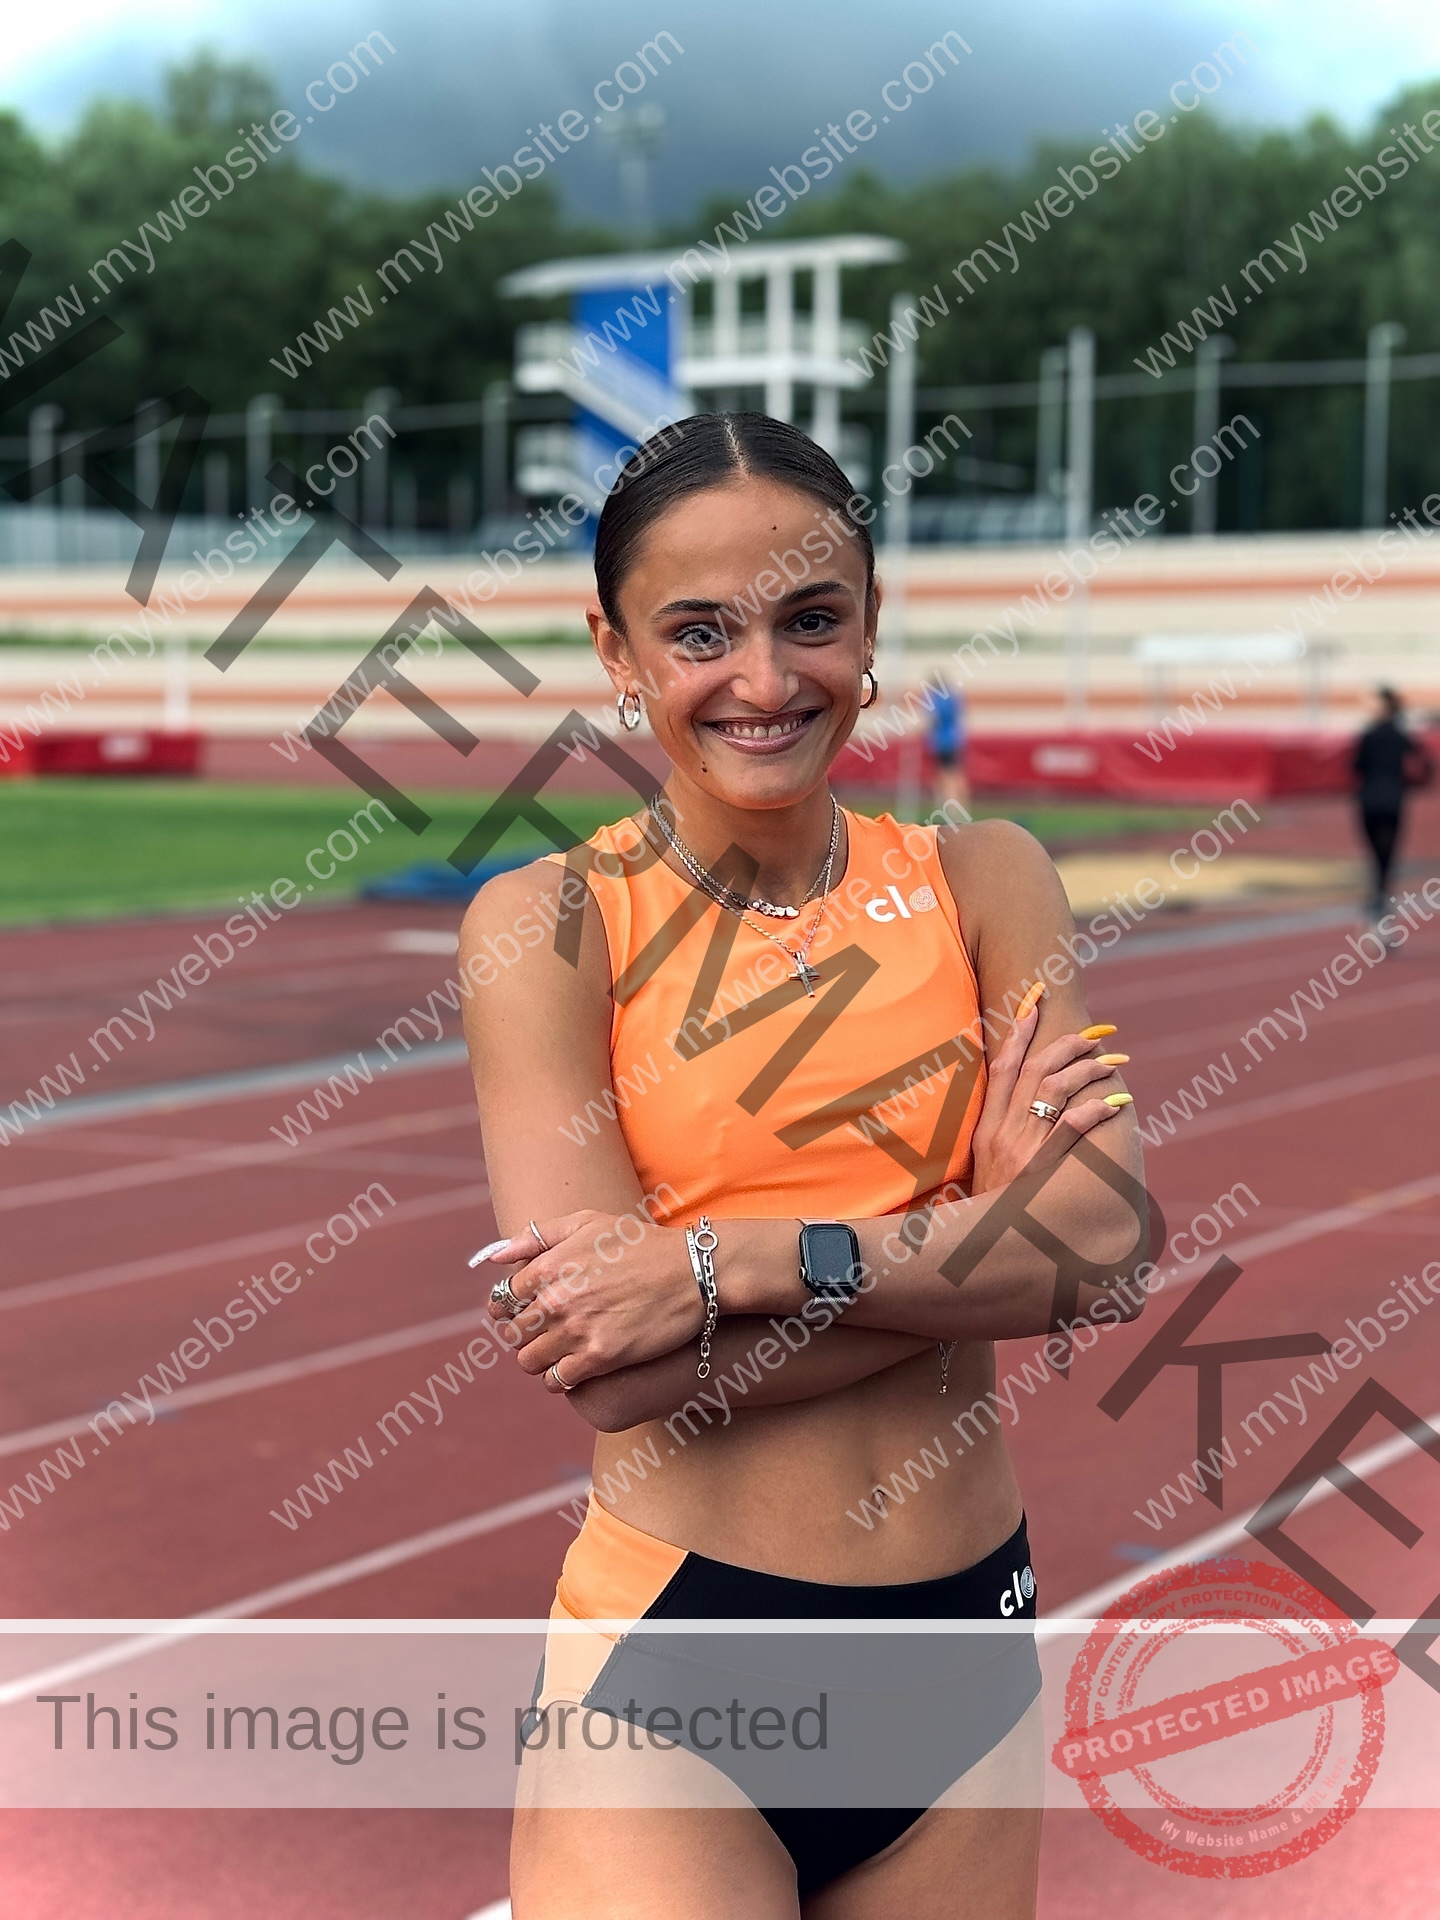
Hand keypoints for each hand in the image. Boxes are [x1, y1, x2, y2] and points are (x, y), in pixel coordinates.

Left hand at [480, 1210, 703, 1391]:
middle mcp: (556, 1300)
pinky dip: (557, 1380)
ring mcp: (577, 1330)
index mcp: (549, 1266)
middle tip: (544, 1334)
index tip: (524, 1312)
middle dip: (524, 1335)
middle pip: (513, 1333)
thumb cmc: (641, 1244)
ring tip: (556, 1353)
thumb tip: (495, 1257)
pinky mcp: (600, 1358)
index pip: (503, 1299)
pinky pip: (557, 1381)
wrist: (693, 1272)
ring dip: (537, 1360)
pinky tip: (571, 1371)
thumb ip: (537, 1237)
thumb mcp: (587, 1223)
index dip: (510, 1307)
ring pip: (529, 1361)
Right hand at [969, 1000, 1129, 1194]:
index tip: (1035, 1003)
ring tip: (1112, 1063)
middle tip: (1094, 1034)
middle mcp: (1002, 1130)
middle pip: (1034, 1070)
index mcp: (985, 1126)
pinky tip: (1114, 1102)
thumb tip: (1025, 1109)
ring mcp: (1022, 1148)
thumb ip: (1001, 1135)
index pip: (1001, 1066)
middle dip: (1066, 1045)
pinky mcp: (1043, 1167)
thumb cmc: (991, 1206)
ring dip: (1087, 1070)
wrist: (981, 1246)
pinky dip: (1095, 1108)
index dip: (1018, 1032)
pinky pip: (1072, 1127)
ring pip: (1055, 1089)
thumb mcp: (985, 1166)